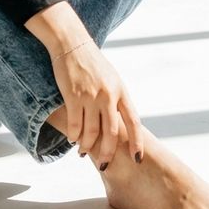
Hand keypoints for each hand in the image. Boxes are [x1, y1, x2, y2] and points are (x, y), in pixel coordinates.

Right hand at [51, 40, 143, 168]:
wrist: (72, 43)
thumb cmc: (92, 62)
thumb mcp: (111, 78)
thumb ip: (116, 99)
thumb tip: (119, 123)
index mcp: (121, 91)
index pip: (134, 122)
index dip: (137, 143)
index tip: (137, 159)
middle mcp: (108, 95)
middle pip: (111, 133)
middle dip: (108, 153)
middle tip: (104, 164)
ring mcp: (91, 95)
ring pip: (91, 132)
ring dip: (87, 146)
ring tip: (83, 151)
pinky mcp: (73, 95)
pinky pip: (75, 124)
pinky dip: (74, 136)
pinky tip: (73, 139)